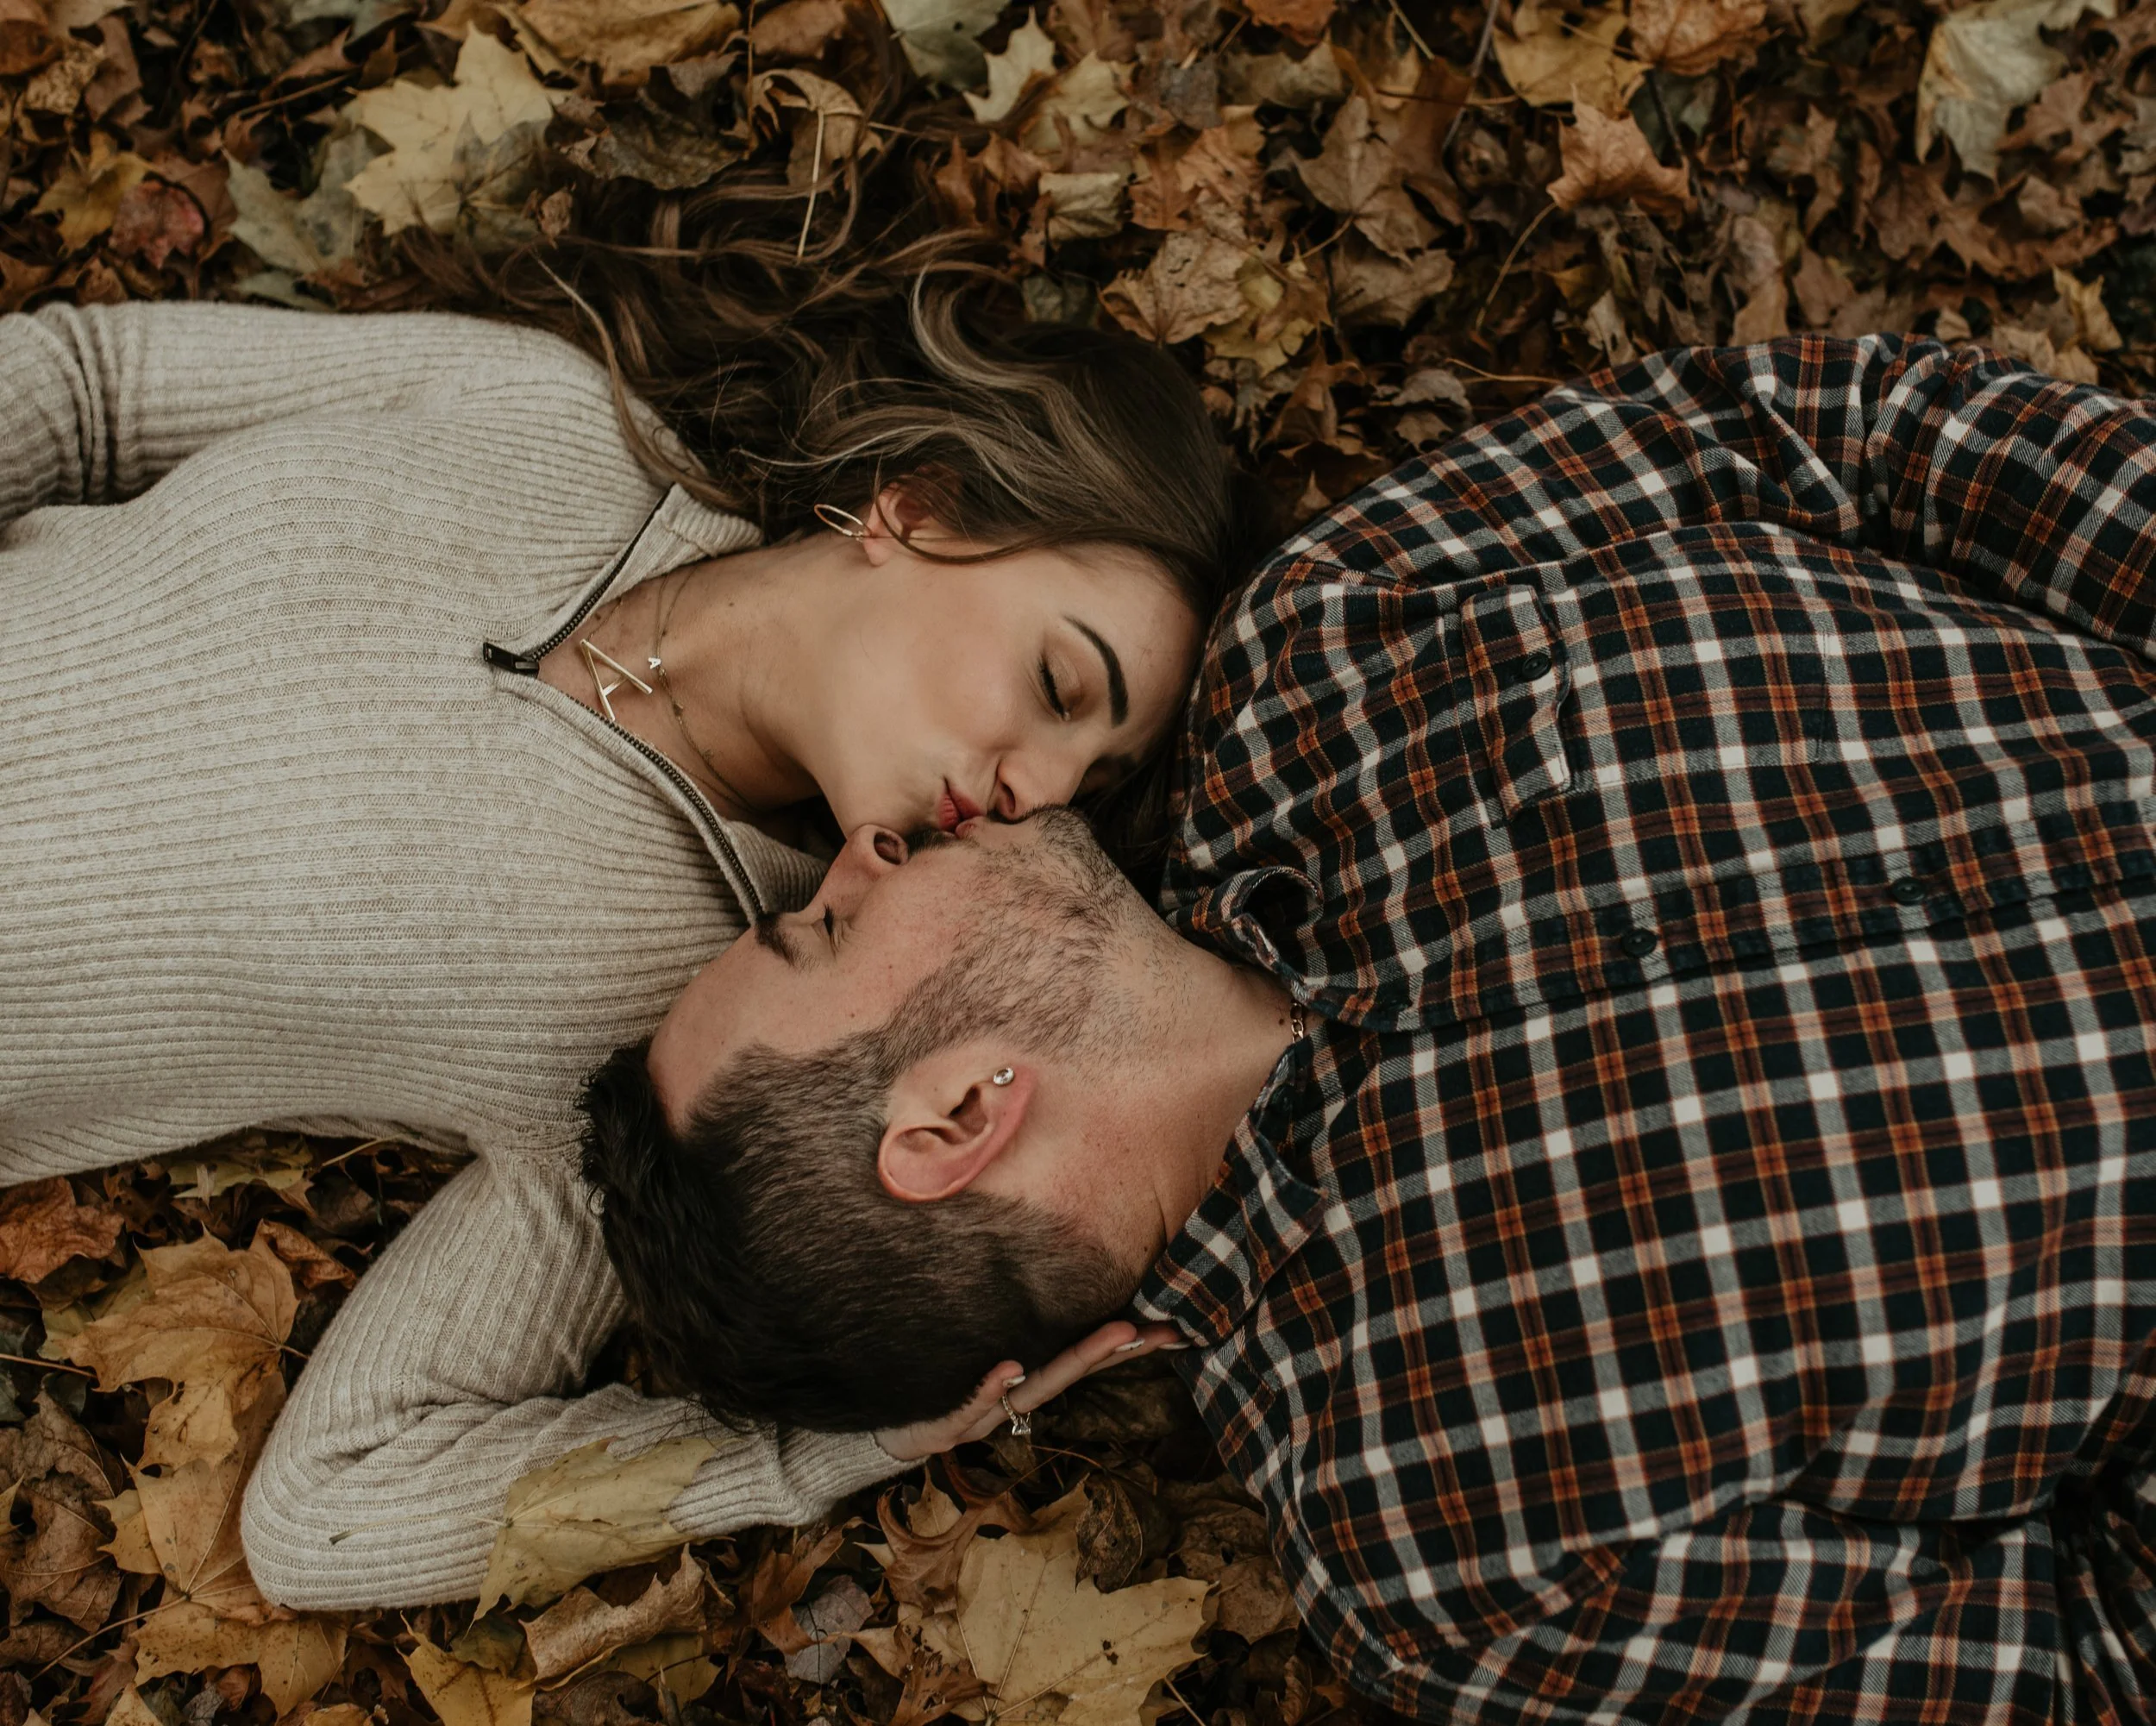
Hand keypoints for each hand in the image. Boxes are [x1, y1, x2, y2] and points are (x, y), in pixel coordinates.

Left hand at [875, 1319, 1184, 1462]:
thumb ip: (1002, 1327)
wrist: (885, 1438)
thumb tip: (1023, 1264)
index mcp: (1024, 1380)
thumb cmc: (934, 1391)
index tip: (1171, 1326)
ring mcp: (984, 1414)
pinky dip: (992, 1386)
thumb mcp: (971, 1358)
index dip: (1126, 1343)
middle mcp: (1014, 1400)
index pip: (1083, 1358)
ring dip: (1077, 1363)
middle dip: (1118, 1350)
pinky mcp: (947, 1425)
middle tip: (1162, 1328)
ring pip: (1038, 1388)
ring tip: (1115, 1336)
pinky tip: (1011, 1365)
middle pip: (1073, 1371)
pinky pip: (972, 1403)